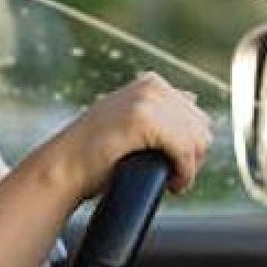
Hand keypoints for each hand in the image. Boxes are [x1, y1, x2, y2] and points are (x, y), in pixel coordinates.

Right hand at [45, 72, 212, 200]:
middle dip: (193, 156)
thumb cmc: (93, 153)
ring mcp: (147, 100)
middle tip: (172, 174)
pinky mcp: (145, 120)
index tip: (172, 164)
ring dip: (188, 166)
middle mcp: (151, 86)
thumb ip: (158, 107)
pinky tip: (171, 183)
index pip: (197, 116)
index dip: (190, 146)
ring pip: (197, 140)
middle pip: (202, 128)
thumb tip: (193, 99)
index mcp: (151, 82)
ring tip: (170, 179)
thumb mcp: (129, 119)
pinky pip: (185, 151)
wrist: (65, 167)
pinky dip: (184, 173)